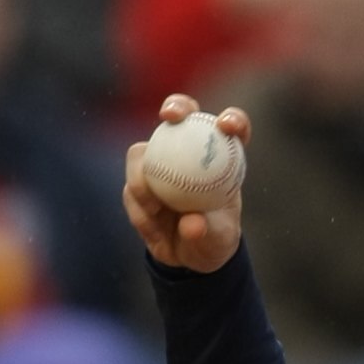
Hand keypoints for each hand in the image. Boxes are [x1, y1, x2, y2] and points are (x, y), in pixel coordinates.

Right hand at [124, 94, 249, 272]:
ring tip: (154, 208)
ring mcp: (158, 162)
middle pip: (180, 114)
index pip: (231, 128)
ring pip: (141, 153)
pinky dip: (140, 210)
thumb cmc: (213, 240)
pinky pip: (131, 189)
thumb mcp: (219, 241)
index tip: (226, 127)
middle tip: (170, 117)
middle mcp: (187, 150)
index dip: (232, 119)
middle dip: (176, 106)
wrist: (187, 257)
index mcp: (220, 157)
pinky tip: (153, 228)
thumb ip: (208, 231)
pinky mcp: (137, 181)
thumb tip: (191, 223)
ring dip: (142, 178)